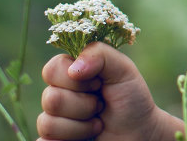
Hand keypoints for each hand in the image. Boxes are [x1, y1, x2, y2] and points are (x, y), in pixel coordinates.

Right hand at [37, 42, 170, 140]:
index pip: (52, 69)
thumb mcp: (123, 69)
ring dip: (81, 126)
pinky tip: (86, 137)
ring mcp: (54, 119)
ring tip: (98, 123)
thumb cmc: (131, 99)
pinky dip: (71, 140)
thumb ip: (100, 55)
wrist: (138, 133)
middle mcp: (59, 94)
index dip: (77, 79)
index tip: (99, 84)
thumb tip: (74, 69)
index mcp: (71, 72)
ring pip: (47, 123)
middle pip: (50, 98)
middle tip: (101, 105)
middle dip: (84, 104)